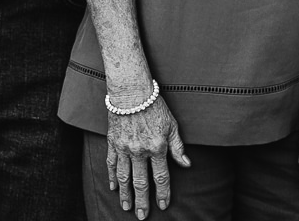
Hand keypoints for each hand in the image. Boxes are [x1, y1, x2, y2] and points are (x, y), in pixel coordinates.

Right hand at [105, 97, 190, 218]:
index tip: (163, 206)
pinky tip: (113, 188)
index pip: (161, 177)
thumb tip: (187, 164)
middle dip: (143, 201)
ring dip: (126, 194)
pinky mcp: (113, 142)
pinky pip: (111, 163)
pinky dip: (112, 177)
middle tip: (142, 216)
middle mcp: (140, 151)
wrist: (131, 90)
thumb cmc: (154, 105)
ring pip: (124, 177)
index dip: (163, 194)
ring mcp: (124, 148)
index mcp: (157, 147)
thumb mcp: (172, 125)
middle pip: (141, 182)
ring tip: (127, 207)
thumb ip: (178, 147)